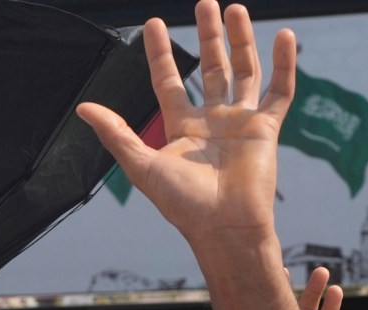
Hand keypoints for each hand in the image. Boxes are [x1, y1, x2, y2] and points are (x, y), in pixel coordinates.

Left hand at [77, 2, 294, 255]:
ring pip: (243, 72)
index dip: (160, 54)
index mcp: (182, 128)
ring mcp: (241, 123)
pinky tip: (282, 36)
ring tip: (235, 9)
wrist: (225, 229)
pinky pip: (279, 91)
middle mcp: (212, 121)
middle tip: (205, 3)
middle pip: (211, 68)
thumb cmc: (184, 206)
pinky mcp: (266, 130)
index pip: (169, 81)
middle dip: (208, 36)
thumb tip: (83, 107)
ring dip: (240, 40)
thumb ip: (117, 133)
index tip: (153, 24)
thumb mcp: (142, 166)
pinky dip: (283, 65)